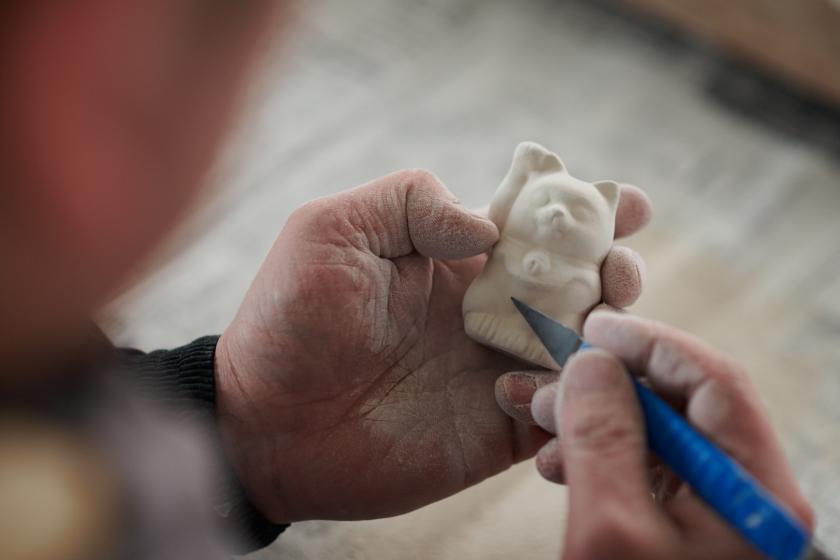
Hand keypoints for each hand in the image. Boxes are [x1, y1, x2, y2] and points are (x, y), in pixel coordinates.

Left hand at [214, 170, 649, 521]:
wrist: (263, 424)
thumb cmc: (289, 320)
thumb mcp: (332, 231)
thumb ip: (409, 203)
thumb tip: (488, 226)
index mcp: (456, 258)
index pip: (538, 225)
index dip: (588, 210)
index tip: (624, 204)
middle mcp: (487, 310)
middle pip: (581, 284)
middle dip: (615, 270)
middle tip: (614, 273)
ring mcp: (494, 369)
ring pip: (585, 348)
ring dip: (611, 335)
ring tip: (598, 327)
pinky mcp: (495, 429)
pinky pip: (560, 413)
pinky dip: (572, 400)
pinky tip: (540, 390)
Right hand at [532, 312, 813, 558]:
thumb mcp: (609, 530)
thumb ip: (603, 437)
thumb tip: (593, 364)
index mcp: (756, 491)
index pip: (712, 382)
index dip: (650, 344)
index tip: (593, 330)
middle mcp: (748, 496)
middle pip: (686, 405)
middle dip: (613, 382)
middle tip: (555, 378)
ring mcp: (720, 515)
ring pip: (660, 437)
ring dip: (599, 419)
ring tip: (543, 422)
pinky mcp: (689, 533)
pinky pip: (648, 473)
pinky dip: (602, 457)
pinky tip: (561, 465)